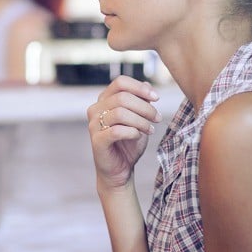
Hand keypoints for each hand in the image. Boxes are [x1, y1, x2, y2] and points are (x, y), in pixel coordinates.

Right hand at [87, 76, 160, 190]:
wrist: (121, 170)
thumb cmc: (129, 142)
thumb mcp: (139, 119)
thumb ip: (141, 101)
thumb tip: (147, 84)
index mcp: (105, 100)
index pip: (120, 82)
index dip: (139, 87)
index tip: (157, 97)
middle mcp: (96, 109)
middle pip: (122, 97)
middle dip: (145, 107)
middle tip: (157, 118)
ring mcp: (94, 125)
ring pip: (120, 113)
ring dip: (141, 121)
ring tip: (150, 130)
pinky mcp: (97, 140)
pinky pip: (117, 130)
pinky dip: (132, 132)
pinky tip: (138, 136)